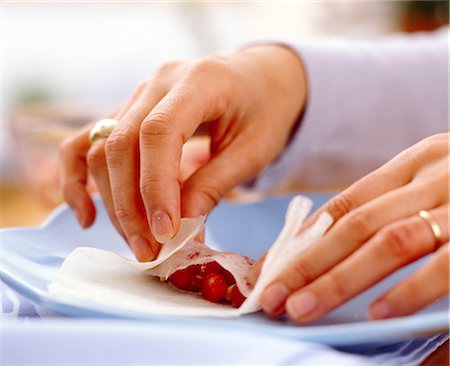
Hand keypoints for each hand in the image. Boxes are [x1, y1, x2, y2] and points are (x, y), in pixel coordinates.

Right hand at [59, 45, 306, 260]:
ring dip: (113, 202)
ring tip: (137, 241)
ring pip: (101, 148)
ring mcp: (138, 94)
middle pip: (121, 144)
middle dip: (131, 206)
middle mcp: (159, 82)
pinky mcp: (128, 112)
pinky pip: (87, 142)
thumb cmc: (266, 111)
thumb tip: (178, 229)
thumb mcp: (253, 150)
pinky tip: (87, 214)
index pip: (159, 133)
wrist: (261, 80)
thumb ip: (213, 185)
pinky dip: (79, 179)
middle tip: (149, 251)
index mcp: (198, 81)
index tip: (165, 233)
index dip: (156, 187)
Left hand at [257, 133, 448, 321]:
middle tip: (270, 297)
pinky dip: (412, 290)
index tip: (269, 269)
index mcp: (415, 163)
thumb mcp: (437, 184)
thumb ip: (394, 210)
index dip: (302, 239)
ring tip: (302, 310)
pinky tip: (379, 314)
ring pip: (389, 241)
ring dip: (341, 280)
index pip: (342, 205)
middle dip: (307, 264)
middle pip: (354, 224)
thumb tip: (334, 252)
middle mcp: (435, 175)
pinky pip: (449, 263)